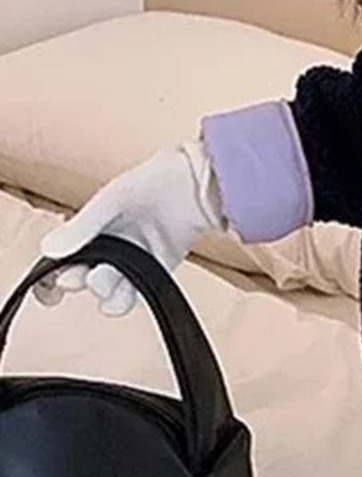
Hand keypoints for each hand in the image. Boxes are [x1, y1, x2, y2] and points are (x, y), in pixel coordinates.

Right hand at [35, 139, 224, 316]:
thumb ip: (82, 226)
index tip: (48, 291)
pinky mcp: (157, 270)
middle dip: (77, 280)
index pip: (60, 260)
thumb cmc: (155, 181)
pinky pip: (137, 293)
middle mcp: (109, 248)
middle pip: (81, 278)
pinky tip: (131, 281)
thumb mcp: (112, 200)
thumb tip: (48, 250)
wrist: (199, 182)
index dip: (49, 279)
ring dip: (104, 291)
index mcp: (91, 230)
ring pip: (108, 292)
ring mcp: (133, 261)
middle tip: (82, 274)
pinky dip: (129, 295)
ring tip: (106, 276)